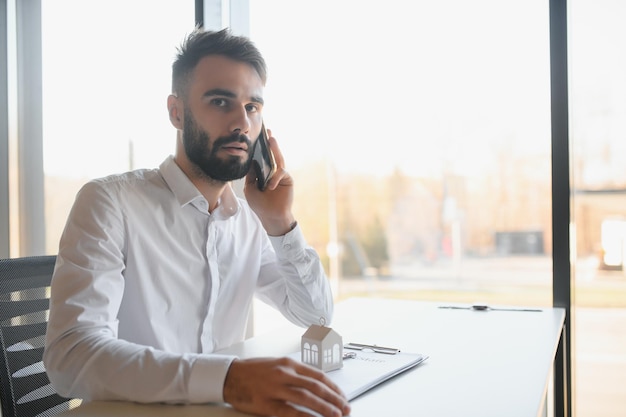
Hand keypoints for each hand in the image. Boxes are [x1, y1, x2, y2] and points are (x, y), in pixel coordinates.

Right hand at [223, 357, 350, 416]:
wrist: (230, 376)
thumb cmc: (254, 370)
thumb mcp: (277, 364)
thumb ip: (296, 373)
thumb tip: (317, 385)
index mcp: (289, 363)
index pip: (318, 376)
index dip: (333, 388)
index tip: (343, 397)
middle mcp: (284, 374)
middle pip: (316, 387)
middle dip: (334, 399)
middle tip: (346, 408)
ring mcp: (275, 389)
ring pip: (306, 399)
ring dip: (324, 408)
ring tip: (336, 415)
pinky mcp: (267, 404)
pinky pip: (290, 412)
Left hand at [244, 130, 295, 235]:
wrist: (271, 216)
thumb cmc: (260, 204)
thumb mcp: (250, 188)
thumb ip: (251, 174)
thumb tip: (250, 160)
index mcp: (262, 173)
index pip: (261, 158)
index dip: (259, 149)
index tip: (255, 137)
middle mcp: (271, 171)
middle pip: (271, 155)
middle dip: (269, 143)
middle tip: (267, 131)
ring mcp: (280, 175)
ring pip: (278, 159)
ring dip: (275, 149)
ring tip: (272, 139)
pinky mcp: (287, 179)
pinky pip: (281, 173)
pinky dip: (275, 178)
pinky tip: (270, 186)